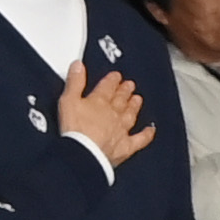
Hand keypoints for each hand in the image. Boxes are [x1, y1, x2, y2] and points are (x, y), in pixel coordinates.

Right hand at [59, 51, 155, 168]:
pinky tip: (151, 130)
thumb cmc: (75, 130)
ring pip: (130, 115)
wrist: (84, 153)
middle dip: (125, 91)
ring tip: (137, 100)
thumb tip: (78, 66)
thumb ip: (74, 82)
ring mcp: (121, 130)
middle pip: (121, 100)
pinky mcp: (125, 146)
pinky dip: (147, 135)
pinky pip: (140, 139)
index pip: (107, 87)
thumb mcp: (68, 101)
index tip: (116, 76)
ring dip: (134, 106)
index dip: (112, 80)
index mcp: (99, 102)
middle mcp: (113, 114)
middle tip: (130, 85)